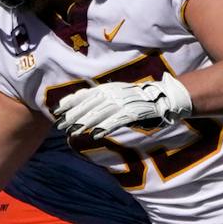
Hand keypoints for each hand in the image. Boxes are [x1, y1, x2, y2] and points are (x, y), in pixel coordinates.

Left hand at [54, 73, 191, 136]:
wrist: (165, 98)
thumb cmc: (141, 100)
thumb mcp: (119, 94)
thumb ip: (104, 99)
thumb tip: (85, 104)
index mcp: (108, 89)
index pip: (84, 95)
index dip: (69, 103)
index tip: (56, 111)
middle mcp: (113, 94)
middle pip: (88, 105)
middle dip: (73, 116)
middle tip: (60, 126)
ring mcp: (123, 103)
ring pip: (99, 113)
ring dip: (85, 123)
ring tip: (73, 132)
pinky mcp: (133, 113)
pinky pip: (116, 121)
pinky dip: (105, 127)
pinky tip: (95, 135)